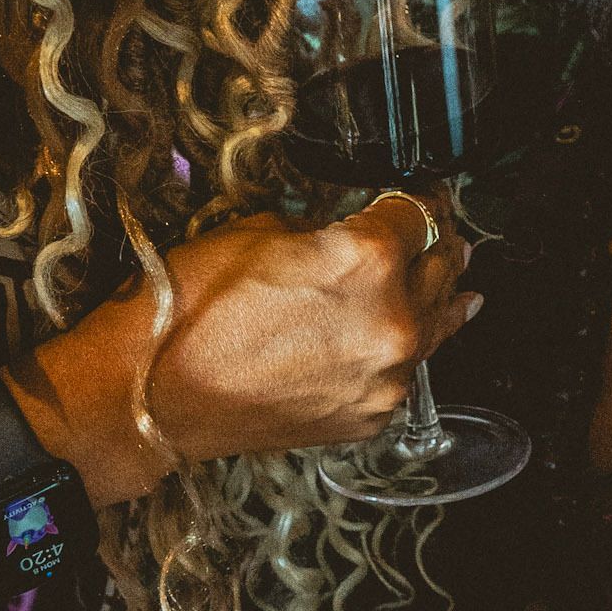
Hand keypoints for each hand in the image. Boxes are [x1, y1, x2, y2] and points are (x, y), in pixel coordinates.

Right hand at [6, 191, 478, 503]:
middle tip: (442, 231)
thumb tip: (347, 232)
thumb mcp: (258, 232)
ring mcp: (388, 376)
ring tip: (458, 281)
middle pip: (438, 269)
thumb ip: (323, 230)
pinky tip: (411, 339)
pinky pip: (404, 373)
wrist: (153, 393)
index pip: (416, 214)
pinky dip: (404, 352)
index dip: (419, 198)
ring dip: (442, 298)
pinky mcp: (373, 416)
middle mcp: (393, 320)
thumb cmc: (189, 307)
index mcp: (368, 258)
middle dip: (437, 245)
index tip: (422, 194)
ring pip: (436, 327)